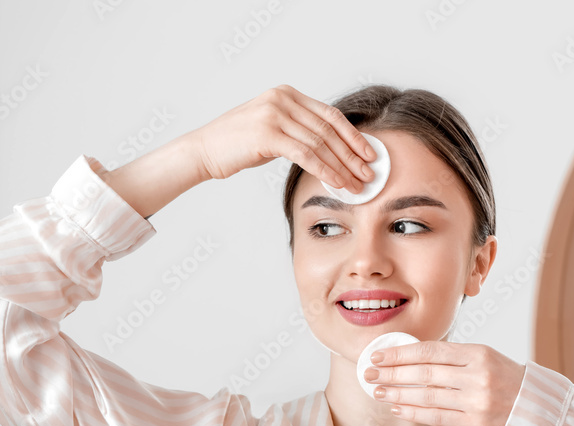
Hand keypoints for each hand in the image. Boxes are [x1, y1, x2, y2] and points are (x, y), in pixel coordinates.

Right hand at [189, 84, 375, 191]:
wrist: (204, 150)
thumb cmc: (237, 144)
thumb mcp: (272, 128)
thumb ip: (297, 129)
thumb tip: (327, 146)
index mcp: (287, 94)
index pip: (330, 115)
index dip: (353, 135)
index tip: (369, 153)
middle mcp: (282, 99)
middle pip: (329, 130)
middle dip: (352, 155)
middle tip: (369, 174)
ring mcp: (275, 114)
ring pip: (320, 143)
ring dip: (343, 166)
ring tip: (357, 184)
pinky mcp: (268, 134)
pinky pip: (306, 154)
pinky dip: (325, 170)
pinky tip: (337, 182)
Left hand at [364, 341, 525, 425]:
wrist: (540, 409)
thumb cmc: (509, 380)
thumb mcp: (486, 357)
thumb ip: (453, 357)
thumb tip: (411, 357)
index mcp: (479, 353)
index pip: (430, 350)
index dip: (400, 353)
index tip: (378, 355)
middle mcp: (478, 376)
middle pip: (424, 373)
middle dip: (392, 373)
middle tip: (369, 374)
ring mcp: (477, 401)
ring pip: (428, 395)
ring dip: (398, 393)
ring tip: (379, 391)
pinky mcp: (477, 423)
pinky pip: (437, 417)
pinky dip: (414, 412)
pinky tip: (397, 408)